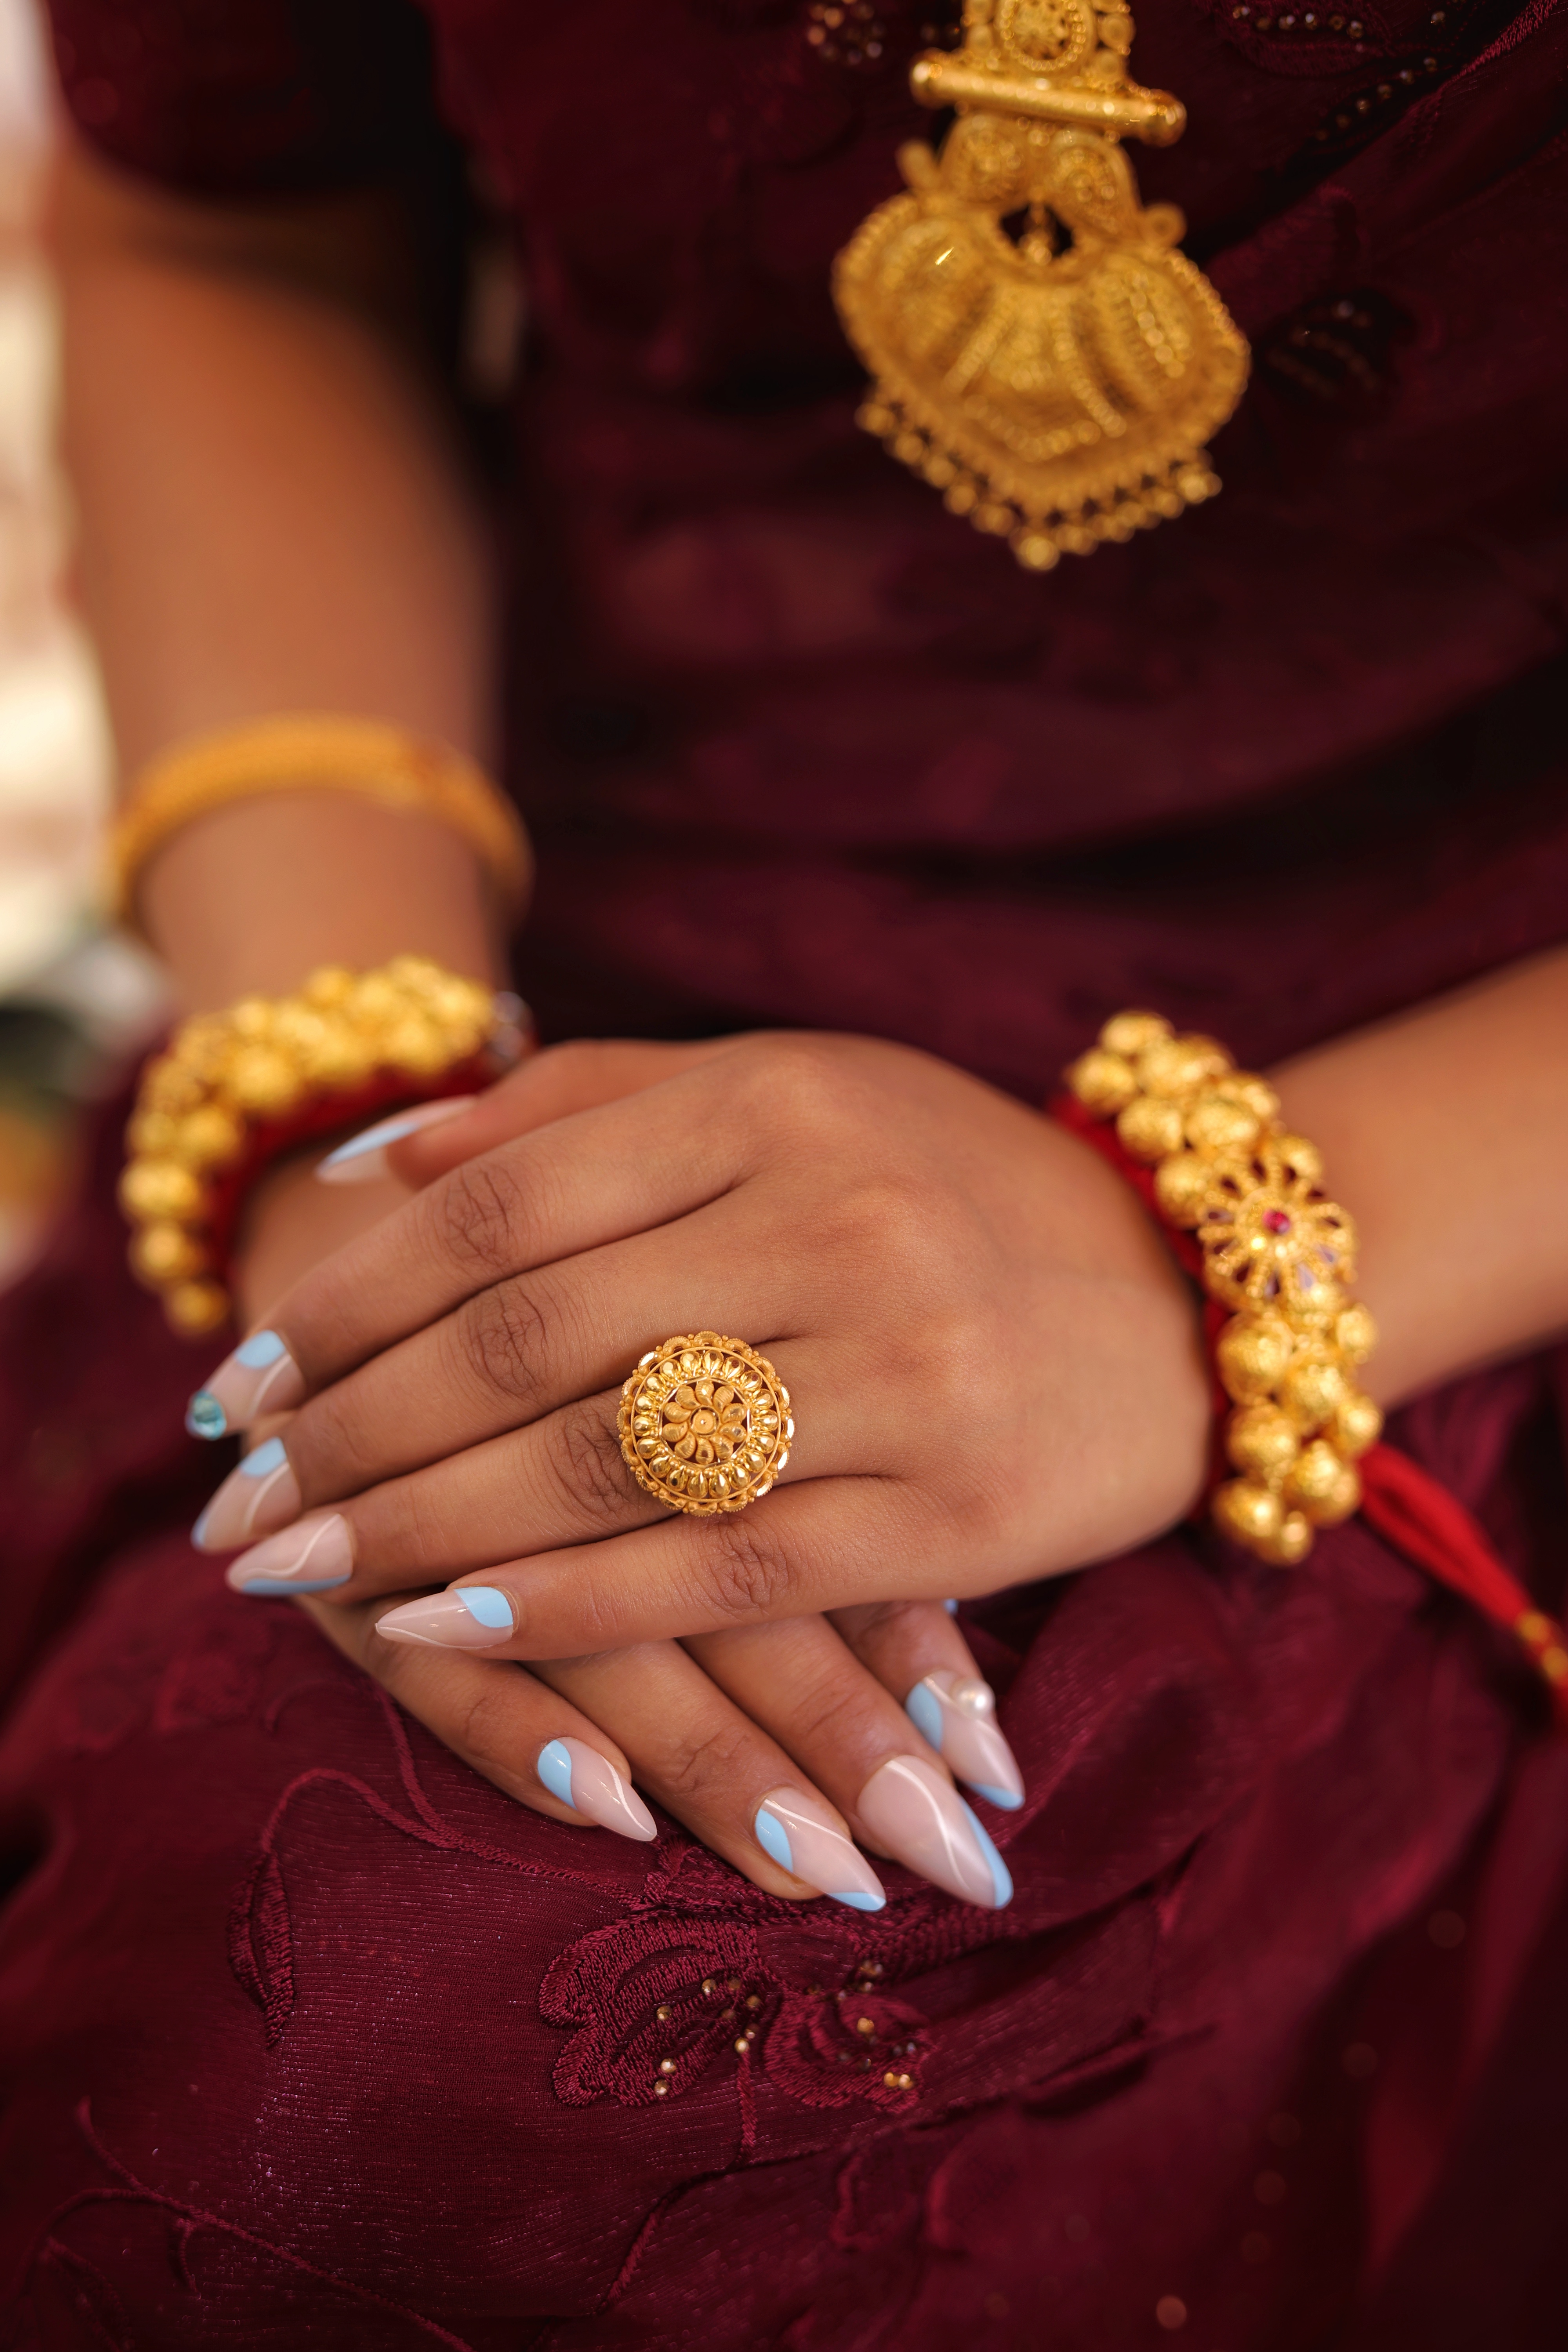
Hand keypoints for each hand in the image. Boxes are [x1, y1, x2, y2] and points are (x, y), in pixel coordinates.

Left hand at [210, 1047, 1025, 1910]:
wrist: (1196, 1288)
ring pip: (610, 1465)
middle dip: (356, 1434)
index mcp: (781, 1101)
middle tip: (236, 1504)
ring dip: (428, 1530)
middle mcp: (839, 1221)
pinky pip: (728, 1572)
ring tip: (303, 1575)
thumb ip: (582, 1107)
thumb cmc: (951, 1184)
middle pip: (531, 1343)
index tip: (241, 1381)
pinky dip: (574, 1604)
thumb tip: (371, 1163)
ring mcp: (907, 1370)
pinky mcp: (961, 1512)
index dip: (348, 1301)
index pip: (502, 1206)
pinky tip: (450, 1624)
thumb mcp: (789, 1090)